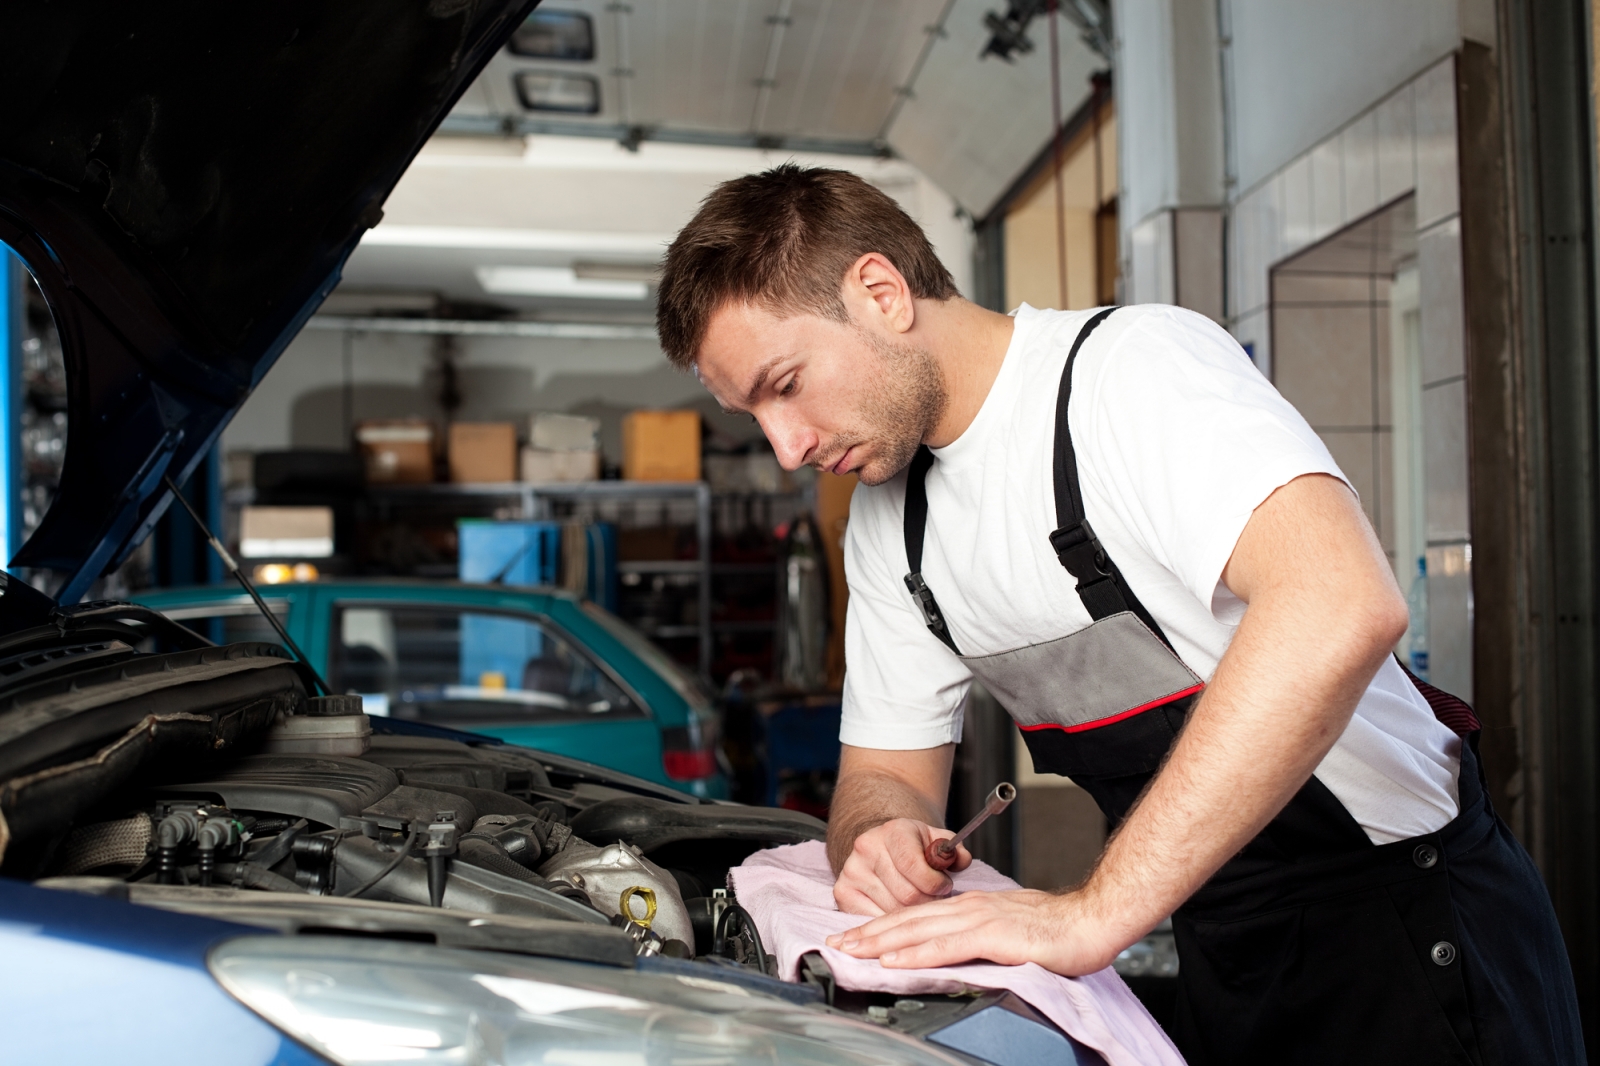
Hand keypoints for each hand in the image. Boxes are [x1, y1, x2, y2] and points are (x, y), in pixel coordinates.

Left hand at [824, 888, 1124, 975]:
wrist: (1093, 921)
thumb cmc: (1058, 929)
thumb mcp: (1008, 929)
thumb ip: (980, 937)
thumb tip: (956, 951)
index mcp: (973, 907)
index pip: (919, 916)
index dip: (884, 926)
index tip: (856, 935)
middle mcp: (970, 908)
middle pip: (909, 919)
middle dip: (869, 932)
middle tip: (837, 942)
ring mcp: (980, 920)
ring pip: (919, 930)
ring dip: (881, 941)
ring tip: (853, 950)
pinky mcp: (993, 936)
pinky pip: (946, 945)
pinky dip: (916, 952)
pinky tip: (896, 959)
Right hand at [832, 818, 971, 916]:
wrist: (881, 845)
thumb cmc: (912, 847)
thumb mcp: (936, 841)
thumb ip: (954, 851)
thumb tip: (961, 860)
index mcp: (892, 831)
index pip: (914, 866)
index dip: (936, 883)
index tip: (944, 885)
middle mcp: (867, 848)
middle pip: (906, 894)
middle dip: (927, 901)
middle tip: (933, 897)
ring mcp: (851, 871)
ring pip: (892, 911)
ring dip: (911, 914)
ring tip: (918, 902)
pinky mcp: (842, 893)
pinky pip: (874, 920)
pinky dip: (891, 922)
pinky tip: (899, 911)